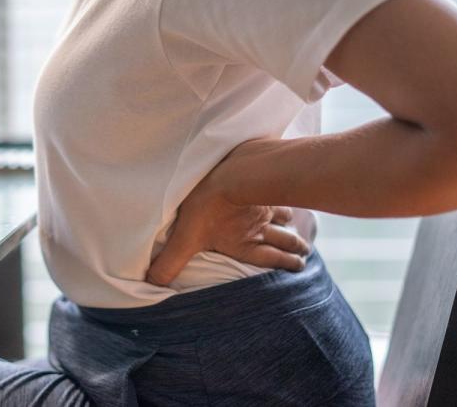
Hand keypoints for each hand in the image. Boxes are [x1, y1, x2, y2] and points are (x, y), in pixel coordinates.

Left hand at [146, 165, 309, 285]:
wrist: (233, 170)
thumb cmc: (208, 204)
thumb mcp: (185, 237)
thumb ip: (170, 262)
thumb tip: (152, 285)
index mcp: (244, 243)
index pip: (269, 259)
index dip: (284, 264)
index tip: (299, 268)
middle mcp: (259, 227)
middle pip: (284, 241)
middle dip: (294, 248)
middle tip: (305, 254)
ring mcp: (265, 205)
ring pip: (285, 217)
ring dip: (291, 225)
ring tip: (298, 228)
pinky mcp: (265, 183)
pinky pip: (280, 191)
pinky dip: (286, 193)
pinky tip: (285, 189)